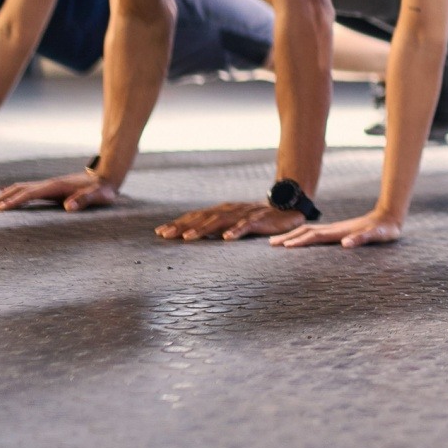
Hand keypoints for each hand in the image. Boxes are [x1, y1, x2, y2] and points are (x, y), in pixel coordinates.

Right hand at [0, 174, 118, 211]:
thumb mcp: (98, 196)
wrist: (106, 178)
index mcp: (56, 186)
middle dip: (0, 198)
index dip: (15, 201)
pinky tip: (0, 195)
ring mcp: (47, 185)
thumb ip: (85, 200)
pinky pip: (25, 190)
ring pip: (19, 189)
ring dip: (2, 195)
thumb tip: (69, 207)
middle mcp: (48, 184)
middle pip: (19, 189)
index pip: (30, 194)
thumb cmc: (102, 190)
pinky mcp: (48, 189)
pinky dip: (11, 192)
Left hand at [155, 201, 303, 240]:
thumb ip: (216, 228)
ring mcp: (244, 213)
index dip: (178, 223)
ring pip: (220, 221)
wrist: (287, 209)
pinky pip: (246, 225)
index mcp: (221, 211)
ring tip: (188, 238)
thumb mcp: (233, 223)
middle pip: (203, 217)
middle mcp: (230, 210)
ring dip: (203, 229)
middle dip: (183, 226)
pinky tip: (226, 238)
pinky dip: (236, 231)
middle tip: (166, 236)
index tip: (160, 233)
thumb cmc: (257, 220)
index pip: (196, 216)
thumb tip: (192, 237)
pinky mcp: (259, 219)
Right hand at [270, 211, 402, 248]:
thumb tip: (345, 243)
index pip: (315, 236)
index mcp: (339, 231)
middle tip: (270, 243)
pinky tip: (299, 240)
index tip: (285, 246)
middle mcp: (334, 229)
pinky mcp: (337, 231)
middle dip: (288, 237)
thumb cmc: (383, 229)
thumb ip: (361, 238)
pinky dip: (302, 236)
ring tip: (278, 242)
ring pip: (308, 231)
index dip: (300, 241)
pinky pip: (315, 233)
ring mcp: (334, 229)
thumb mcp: (375, 235)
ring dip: (292, 235)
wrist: (388, 218)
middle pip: (306, 231)